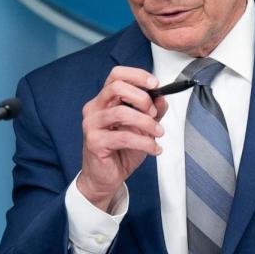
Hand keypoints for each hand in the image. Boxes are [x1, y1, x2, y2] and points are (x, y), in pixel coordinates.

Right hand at [78, 66, 167, 211]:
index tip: (155, 84)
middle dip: (142, 98)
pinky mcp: (94, 142)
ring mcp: (92, 125)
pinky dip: (144, 142)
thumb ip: (152, 112)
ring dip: (147, 123)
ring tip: (158, 134)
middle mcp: (95, 108)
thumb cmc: (121, 151)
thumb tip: (162, 98)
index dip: (137, 75)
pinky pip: (123, 137)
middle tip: (154, 113)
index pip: (116, 75)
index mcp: (105, 100)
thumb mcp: (142, 128)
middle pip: (116, 87)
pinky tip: (154, 148)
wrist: (105, 178)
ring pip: (121, 112)